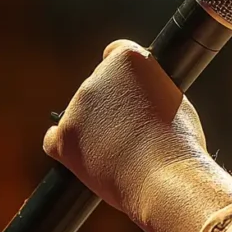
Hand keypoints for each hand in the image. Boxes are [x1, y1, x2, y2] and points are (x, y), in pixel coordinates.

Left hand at [43, 40, 210, 215]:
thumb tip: (139, 99)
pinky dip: (66, 147)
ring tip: (119, 151)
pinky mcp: (62, 138)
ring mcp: (75, 107)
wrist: (164, 177)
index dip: (125, 76)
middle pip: (97, 87)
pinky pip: (54, 139)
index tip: (132, 92)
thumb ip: (149, 90)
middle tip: (132, 130)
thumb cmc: (178, 143)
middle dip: (110, 106)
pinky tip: (82, 156)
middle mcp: (96, 77)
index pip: (115, 54)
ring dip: (92, 128)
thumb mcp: (173, 98)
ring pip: (78, 115)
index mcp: (128, 58)